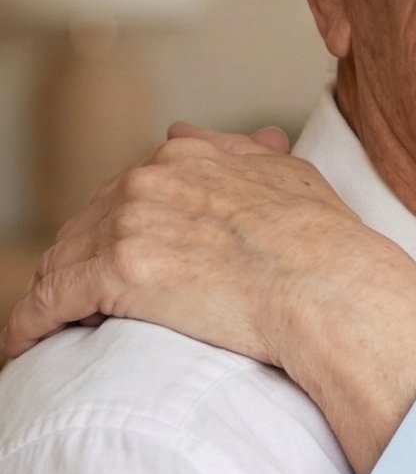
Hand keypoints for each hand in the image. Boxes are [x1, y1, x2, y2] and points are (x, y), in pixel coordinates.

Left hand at [4, 126, 370, 367]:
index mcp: (184, 157)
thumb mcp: (286, 176)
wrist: (328, 285)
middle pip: (86, 224)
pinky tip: (22, 345)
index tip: (118, 260)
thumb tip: (188, 128)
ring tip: (47, 328)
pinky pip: (48, 300)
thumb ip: (235, 151)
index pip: (126, 193)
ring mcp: (128, 223)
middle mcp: (148, 180)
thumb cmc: (323, 241)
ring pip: (62, 261)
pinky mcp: (114, 272)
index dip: (117, 230)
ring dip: (52, 294)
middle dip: (79, 261)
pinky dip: (29, 324)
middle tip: (79, 303)